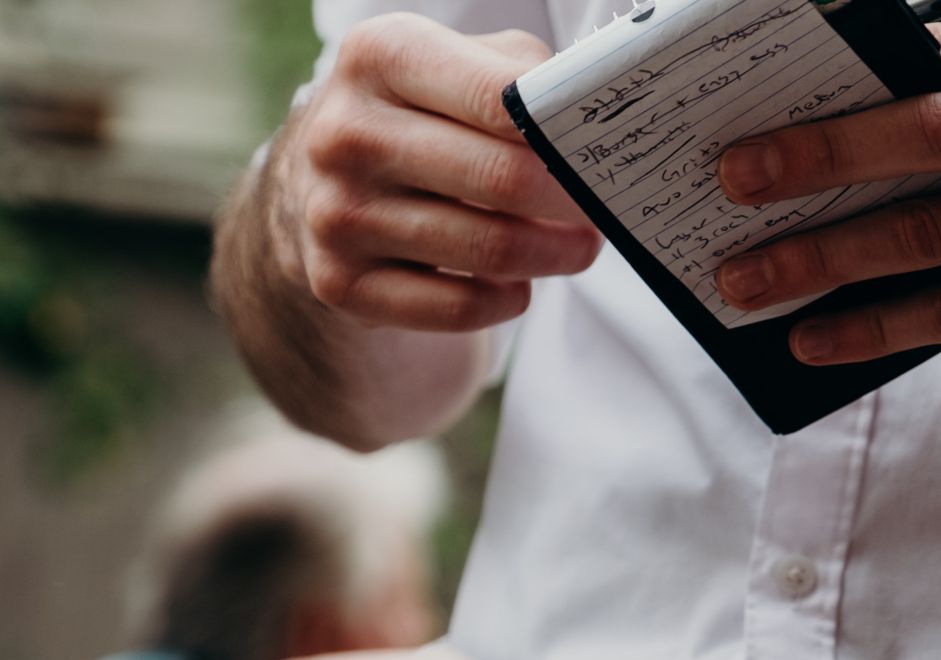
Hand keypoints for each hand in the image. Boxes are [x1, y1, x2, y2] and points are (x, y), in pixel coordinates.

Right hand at [273, 14, 601, 331]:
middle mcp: (347, 133)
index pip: (502, 99)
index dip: (567, 137)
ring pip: (489, 250)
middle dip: (573, 204)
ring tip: (577, 248)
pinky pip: (457, 308)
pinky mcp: (339, 281)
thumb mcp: (462, 64)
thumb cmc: (422, 115)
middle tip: (603, 212)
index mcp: (382, 56)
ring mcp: (336, 212)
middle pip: (503, 180)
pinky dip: (506, 301)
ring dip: (553, 256)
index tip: (601, 158)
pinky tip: (518, 285)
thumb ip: (527, 78)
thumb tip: (594, 118)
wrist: (323, 180)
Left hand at [713, 14, 940, 388]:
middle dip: (811, 153)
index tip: (749, 93)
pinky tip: (812, 337)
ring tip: (743, 280)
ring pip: (921, 229)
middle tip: (727, 178)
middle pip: (919, 129)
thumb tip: (829, 141)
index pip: (927, 50)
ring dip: (818, 256)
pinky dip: (871, 325)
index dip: (831, 73)